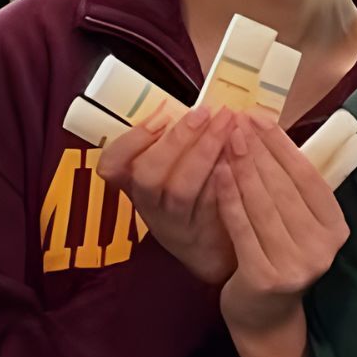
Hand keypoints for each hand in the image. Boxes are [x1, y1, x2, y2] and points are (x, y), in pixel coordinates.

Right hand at [96, 104, 237, 285]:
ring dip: (205, 152)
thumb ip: (178, 145)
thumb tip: (201, 105)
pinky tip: (243, 153)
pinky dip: (227, 177)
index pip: (113, 166)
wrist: (216, 252)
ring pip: (181, 190)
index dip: (132, 140)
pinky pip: (214, 204)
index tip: (162, 114)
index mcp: (135, 185)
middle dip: (176, 139)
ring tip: (229, 124)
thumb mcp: (173, 173)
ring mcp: (176, 224)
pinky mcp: (205, 233)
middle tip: (205, 112)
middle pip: (149, 176)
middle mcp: (150, 206)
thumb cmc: (195, 198)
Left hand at [215, 112, 349, 339]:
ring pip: (263, 204)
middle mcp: (323, 248)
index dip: (282, 144)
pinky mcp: (266, 277)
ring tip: (225, 139)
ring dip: (242, 167)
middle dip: (257, 150)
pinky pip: (243, 227)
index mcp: (336, 228)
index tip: (258, 117)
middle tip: (235, 122)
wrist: (265, 316)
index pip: (308, 176)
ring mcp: (296, 265)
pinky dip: (229, 197)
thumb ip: (290, 188)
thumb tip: (266, 132)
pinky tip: (219, 172)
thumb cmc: (277, 257)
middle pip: (283, 187)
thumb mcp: (296, 223)